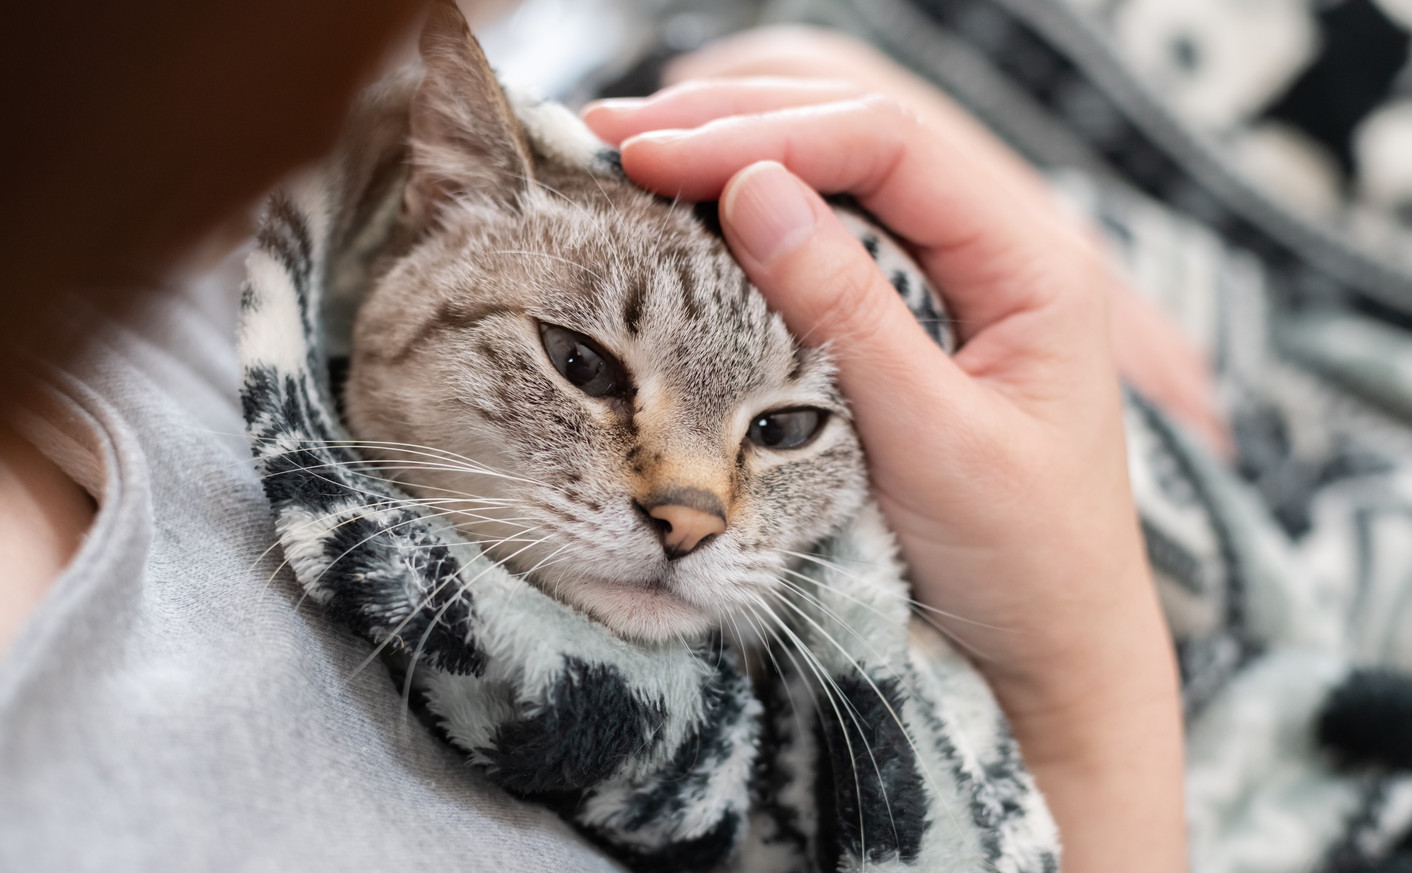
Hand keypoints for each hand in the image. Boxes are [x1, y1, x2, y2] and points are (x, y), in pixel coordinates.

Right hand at [587, 78, 1185, 872]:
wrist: (1053, 651)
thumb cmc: (1018, 561)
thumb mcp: (927, 438)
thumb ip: (846, 311)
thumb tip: (751, 189)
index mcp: (1031, 259)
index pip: (887, 142)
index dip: (764, 135)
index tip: (656, 156)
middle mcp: (999, 243)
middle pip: (859, 133)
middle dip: (734, 123)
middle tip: (616, 134)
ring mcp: (958, 273)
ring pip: (841, 169)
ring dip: (738, 151)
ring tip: (635, 152)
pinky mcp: (917, 312)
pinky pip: (834, 229)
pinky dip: (756, 210)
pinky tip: (694, 205)